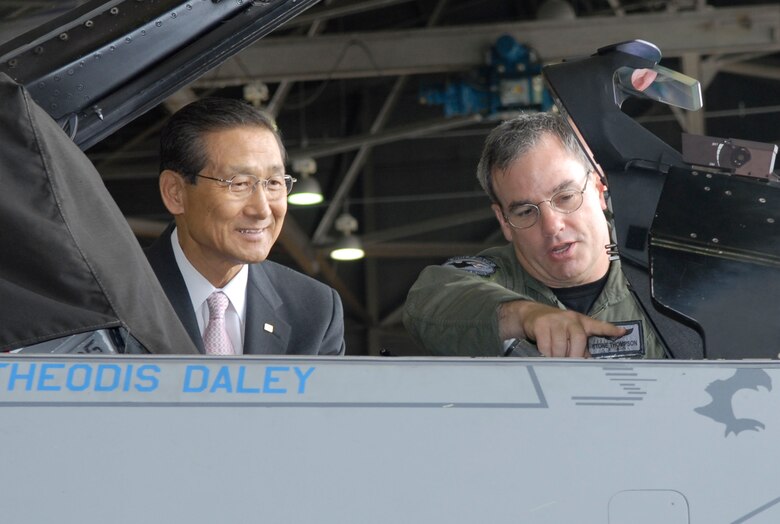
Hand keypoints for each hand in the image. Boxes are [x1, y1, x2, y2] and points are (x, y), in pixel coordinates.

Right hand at [499, 301, 626, 357]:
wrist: (532, 314)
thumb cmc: (556, 328)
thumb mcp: (570, 332)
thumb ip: (581, 345)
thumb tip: (589, 362)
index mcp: (582, 322)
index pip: (598, 326)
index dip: (610, 330)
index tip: (623, 333)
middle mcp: (570, 319)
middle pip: (579, 340)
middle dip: (575, 355)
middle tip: (570, 364)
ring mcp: (555, 321)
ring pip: (560, 346)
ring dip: (558, 358)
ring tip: (556, 361)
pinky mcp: (541, 325)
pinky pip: (546, 346)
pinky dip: (546, 355)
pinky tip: (545, 355)